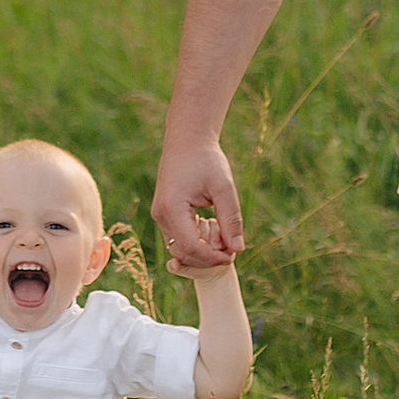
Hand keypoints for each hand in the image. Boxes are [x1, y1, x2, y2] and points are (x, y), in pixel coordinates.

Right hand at [153, 128, 242, 271]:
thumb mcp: (224, 188)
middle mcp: (160, 215)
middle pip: (183, 252)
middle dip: (208, 257)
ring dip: (203, 250)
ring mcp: (159, 215)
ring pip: (180, 248)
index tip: (233, 254)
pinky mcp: (164, 214)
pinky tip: (214, 228)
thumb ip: (231, 219)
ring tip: (224, 235)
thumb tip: (238, 249)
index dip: (212, 257)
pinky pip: (179, 237)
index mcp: (171, 208)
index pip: (191, 247)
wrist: (187, 141)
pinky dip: (196, 240)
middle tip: (232, 247)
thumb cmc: (206, 160)